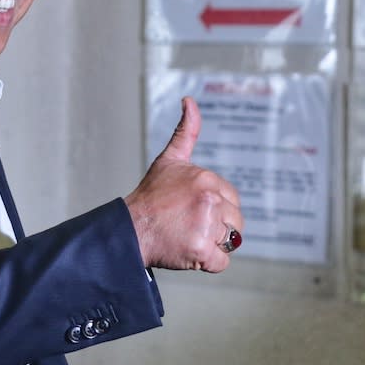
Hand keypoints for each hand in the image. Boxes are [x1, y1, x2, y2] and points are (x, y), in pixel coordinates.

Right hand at [125, 96, 241, 272]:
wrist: (129, 229)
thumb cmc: (150, 197)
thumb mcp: (169, 160)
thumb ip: (186, 131)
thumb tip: (189, 101)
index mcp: (206, 178)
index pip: (231, 200)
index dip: (214, 209)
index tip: (190, 210)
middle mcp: (208, 199)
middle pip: (235, 222)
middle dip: (216, 227)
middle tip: (186, 225)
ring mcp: (205, 225)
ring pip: (229, 241)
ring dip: (211, 244)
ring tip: (186, 236)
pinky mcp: (200, 249)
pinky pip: (221, 262)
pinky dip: (207, 263)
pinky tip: (188, 252)